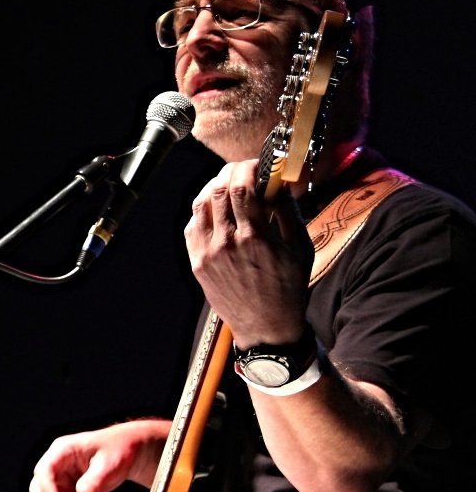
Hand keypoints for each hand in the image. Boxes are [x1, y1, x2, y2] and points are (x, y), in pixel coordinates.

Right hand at [28, 419, 169, 491]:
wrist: (128, 452)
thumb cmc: (118, 449)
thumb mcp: (110, 463)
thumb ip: (95, 479)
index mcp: (64, 449)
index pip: (45, 470)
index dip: (46, 489)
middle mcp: (58, 463)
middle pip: (39, 487)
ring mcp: (61, 476)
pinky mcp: (67, 488)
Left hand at [184, 160, 313, 348]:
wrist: (266, 327)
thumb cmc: (288, 288)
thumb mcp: (299, 248)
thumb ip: (287, 212)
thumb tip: (279, 183)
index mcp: (255, 238)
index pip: (241, 187)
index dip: (247, 168)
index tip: (257, 164)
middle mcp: (226, 243)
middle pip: (218, 190)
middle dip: (230, 172)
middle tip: (243, 170)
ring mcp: (207, 254)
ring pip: (200, 205)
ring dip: (213, 187)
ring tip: (228, 185)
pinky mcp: (197, 263)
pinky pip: (192, 226)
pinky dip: (202, 211)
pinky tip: (216, 208)